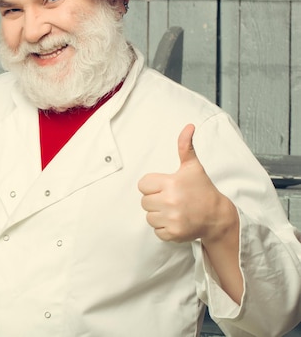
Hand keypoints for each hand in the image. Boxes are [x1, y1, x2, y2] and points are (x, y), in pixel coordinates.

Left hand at [138, 124, 232, 242]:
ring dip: (158, 215)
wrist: (217, 216)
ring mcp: (172, 219)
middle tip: (171, 199)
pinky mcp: (173, 233)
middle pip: (144, 202)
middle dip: (155, 200)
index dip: (152, 186)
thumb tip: (189, 126)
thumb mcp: (193, 167)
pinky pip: (156, 230)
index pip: (143, 185)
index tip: (166, 187)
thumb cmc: (202, 189)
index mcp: (171, 183)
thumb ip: (185, 146)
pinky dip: (164, 228)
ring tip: (174, 210)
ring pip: (148, 217)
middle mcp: (170, 201)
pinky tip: (176, 221)